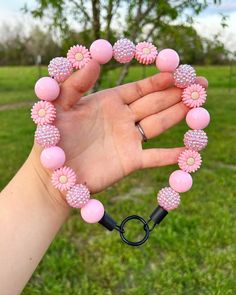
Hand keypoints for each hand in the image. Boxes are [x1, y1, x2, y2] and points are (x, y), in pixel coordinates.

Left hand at [32, 60, 207, 195]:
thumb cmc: (52, 138)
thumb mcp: (59, 105)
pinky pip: (155, 157)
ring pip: (159, 124)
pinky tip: (188, 150)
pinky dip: (172, 155)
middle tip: (199, 85)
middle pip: (155, 103)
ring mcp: (128, 140)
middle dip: (177, 93)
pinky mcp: (130, 161)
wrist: (52, 173)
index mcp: (110, 103)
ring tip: (197, 105)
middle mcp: (123, 119)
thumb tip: (92, 57)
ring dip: (178, 114)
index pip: (141, 88)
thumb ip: (75, 82)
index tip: (179, 71)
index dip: (160, 79)